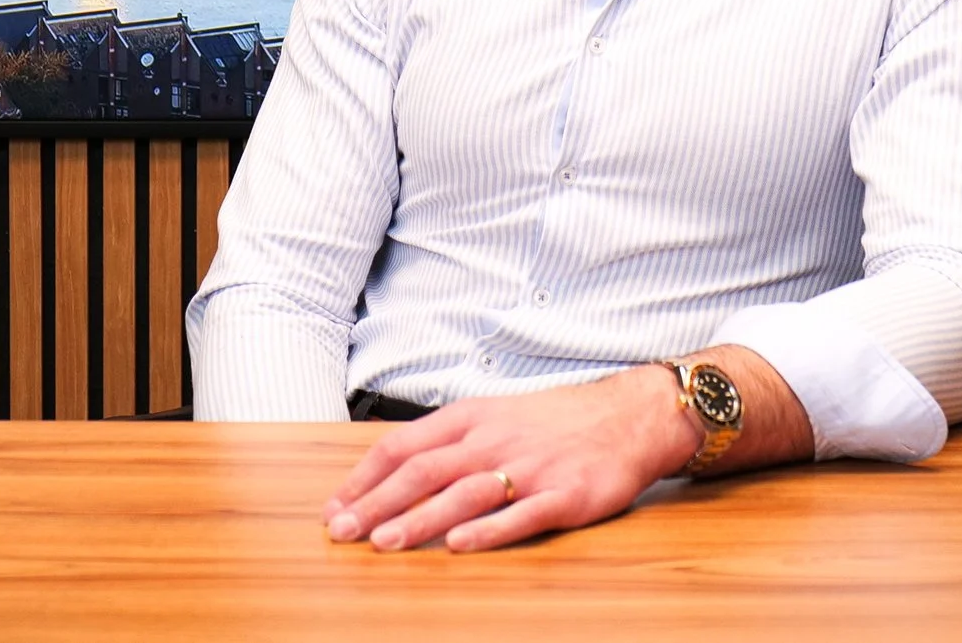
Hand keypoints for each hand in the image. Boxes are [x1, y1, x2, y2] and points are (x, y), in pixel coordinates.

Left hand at [321, 364, 696, 554]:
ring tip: (384, 542)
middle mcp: (493, 440)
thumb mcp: (494, 415)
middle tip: (341, 532)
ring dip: (420, 518)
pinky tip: (459, 546)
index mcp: (471, 419)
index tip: (334, 506)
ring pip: (463, 493)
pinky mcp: (564, 495)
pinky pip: (520, 514)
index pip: (403, 445)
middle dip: (376, 502)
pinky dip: (487, 530)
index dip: (364, 477)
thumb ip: (448, 440)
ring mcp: (529, 468)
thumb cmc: (554, 421)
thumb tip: (395, 468)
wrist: (627, 416)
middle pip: (423, 470)